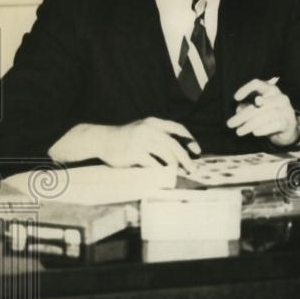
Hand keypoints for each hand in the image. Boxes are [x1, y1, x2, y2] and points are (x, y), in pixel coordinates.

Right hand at [48, 118, 199, 171]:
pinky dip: (161, 172)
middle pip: (175, 145)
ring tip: (178, 173)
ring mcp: (141, 141)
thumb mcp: (143, 128)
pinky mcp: (134, 153)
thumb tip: (181, 149)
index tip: (197, 151)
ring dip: (175, 166)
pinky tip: (164, 176)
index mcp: (154, 122)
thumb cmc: (126, 137)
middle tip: (193, 169)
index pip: (178, 128)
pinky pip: (153, 164)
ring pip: (167, 155)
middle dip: (186, 158)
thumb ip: (159, 135)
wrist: (102, 139)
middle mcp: (149, 130)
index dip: (190, 139)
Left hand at [228, 78, 298, 145]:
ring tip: (239, 131)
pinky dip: (264, 129)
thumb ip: (247, 108)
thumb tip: (239, 111)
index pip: (258, 84)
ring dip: (250, 124)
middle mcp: (280, 97)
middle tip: (230, 124)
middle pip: (259, 103)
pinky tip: (255, 133)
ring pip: (267, 115)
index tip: (236, 98)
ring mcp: (286, 110)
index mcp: (271, 90)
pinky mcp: (288, 123)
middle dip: (243, 114)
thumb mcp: (256, 109)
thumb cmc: (269, 115)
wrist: (288, 128)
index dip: (246, 89)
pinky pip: (276, 125)